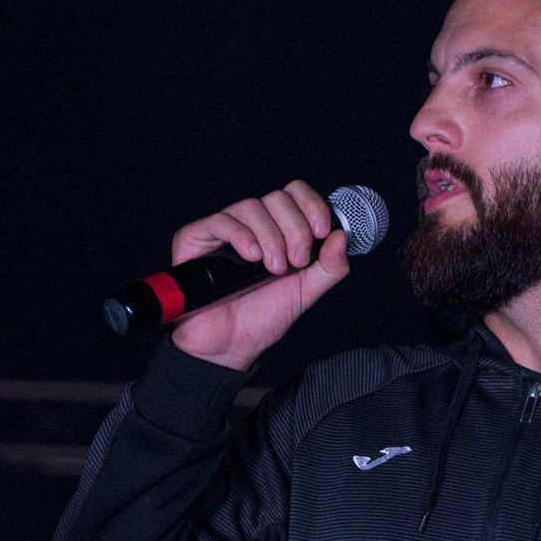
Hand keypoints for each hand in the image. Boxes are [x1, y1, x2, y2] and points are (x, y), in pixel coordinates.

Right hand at [169, 180, 349, 369]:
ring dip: (271, 237)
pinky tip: (251, 256)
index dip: (312, 205)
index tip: (321, 232)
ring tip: (273, 268)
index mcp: (279, 230)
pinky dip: (241, 235)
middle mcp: (253, 225)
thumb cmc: (262, 318)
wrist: (230, 345)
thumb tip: (343, 236)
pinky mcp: (197, 237)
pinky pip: (221, 220)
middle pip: (278, 198)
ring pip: (253, 206)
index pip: (296, 194)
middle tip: (296, 262)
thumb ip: (329, 267)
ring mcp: (225, 229)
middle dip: (295, 229)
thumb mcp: (306, 291)